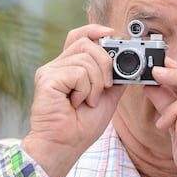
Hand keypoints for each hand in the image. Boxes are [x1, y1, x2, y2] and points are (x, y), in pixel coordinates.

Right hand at [22, 24, 124, 176]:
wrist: (65, 146)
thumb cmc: (81, 126)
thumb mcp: (106, 98)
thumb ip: (114, 79)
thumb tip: (129, 63)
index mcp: (68, 67)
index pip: (79, 36)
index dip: (95, 30)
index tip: (112, 34)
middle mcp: (56, 66)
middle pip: (87, 43)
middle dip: (106, 64)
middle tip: (104, 88)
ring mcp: (49, 71)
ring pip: (86, 59)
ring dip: (96, 84)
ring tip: (87, 101)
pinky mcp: (46, 79)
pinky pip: (78, 72)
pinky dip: (85, 90)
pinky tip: (76, 104)